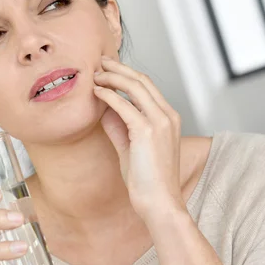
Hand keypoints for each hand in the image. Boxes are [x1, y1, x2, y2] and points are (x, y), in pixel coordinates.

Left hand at [92, 56, 184, 221]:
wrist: (159, 202)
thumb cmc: (147, 180)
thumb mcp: (131, 147)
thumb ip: (119, 127)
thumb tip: (104, 110)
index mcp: (169, 118)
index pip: (147, 86)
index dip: (127, 74)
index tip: (109, 68)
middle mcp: (168, 116)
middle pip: (141, 80)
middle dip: (119, 68)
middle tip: (100, 62)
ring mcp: (160, 122)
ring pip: (134, 87)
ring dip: (112, 77)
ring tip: (95, 75)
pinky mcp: (147, 131)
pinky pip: (123, 105)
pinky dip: (108, 95)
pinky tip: (96, 92)